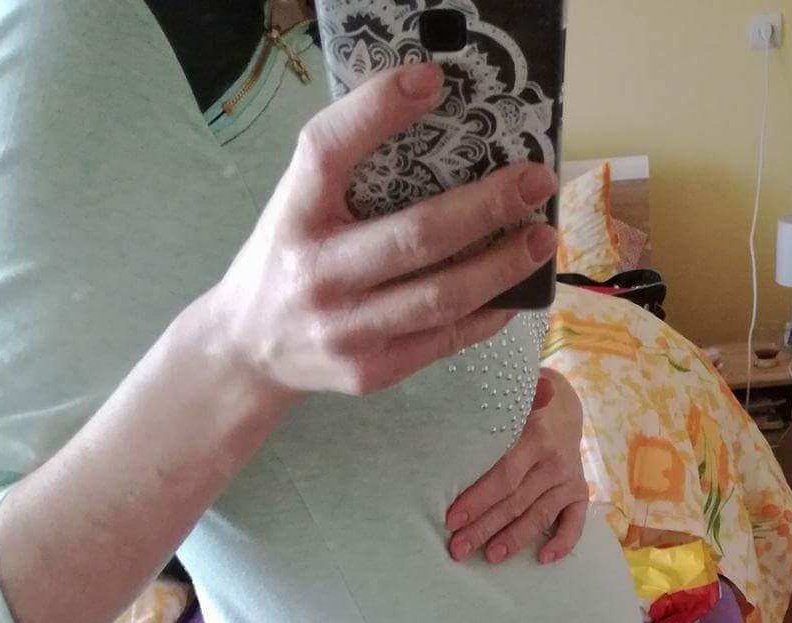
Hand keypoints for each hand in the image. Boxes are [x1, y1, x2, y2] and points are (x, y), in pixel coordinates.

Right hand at [207, 64, 557, 397]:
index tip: (432, 81)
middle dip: (486, 207)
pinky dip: (487, 315)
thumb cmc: (290, 260)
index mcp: (294, 216)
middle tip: (535, 183)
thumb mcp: (298, 205)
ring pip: (441, 297)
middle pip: (414, 236)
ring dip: (501, 267)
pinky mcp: (372, 371)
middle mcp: (318, 274)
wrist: (251, 350)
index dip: (376, 110)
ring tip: (540, 240)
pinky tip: (514, 292)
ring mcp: (346, 330)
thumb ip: (350, 173)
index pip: (328, 151)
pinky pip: (444, 341)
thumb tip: (444, 132)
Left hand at [445, 370, 588, 564]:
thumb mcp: (509, 407)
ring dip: (514, 539)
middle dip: (485, 527)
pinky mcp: (580, 493)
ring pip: (539, 515)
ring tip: (490, 557)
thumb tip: (444, 431)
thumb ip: (487, 421)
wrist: (564, 407)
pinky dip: (562, 542)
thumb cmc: (521, 411)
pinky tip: (543, 559)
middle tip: (459, 548)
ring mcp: (570, 480)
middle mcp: (555, 461)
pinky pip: (575, 523)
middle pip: (516, 501)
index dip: (477, 500)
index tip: (452, 520)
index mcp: (534, 437)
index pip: (503, 476)